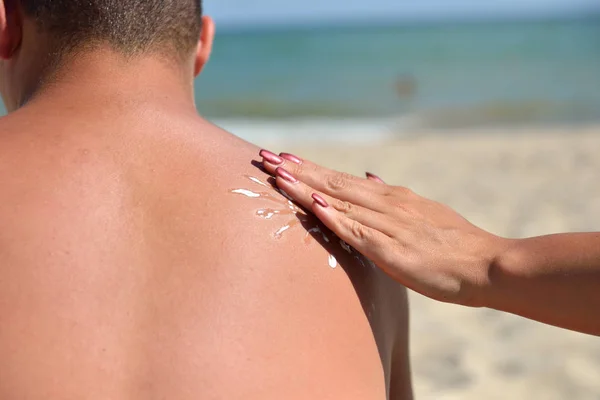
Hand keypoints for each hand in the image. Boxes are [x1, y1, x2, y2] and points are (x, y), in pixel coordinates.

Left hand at [259, 150, 510, 306]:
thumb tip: (368, 176)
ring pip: (340, 201)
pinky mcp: (393, 250)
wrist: (488, 265)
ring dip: (306, 187)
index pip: (342, 180)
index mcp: (392, 198)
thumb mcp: (422, 213)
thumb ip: (391, 197)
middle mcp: (387, 204)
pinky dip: (335, 217)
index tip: (283, 159)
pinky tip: (314, 205)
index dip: (310, 169)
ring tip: (277, 173)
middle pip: (333, 183)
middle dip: (296, 170)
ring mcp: (389, 225)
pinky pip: (358, 231)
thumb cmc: (454, 245)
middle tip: (264, 156)